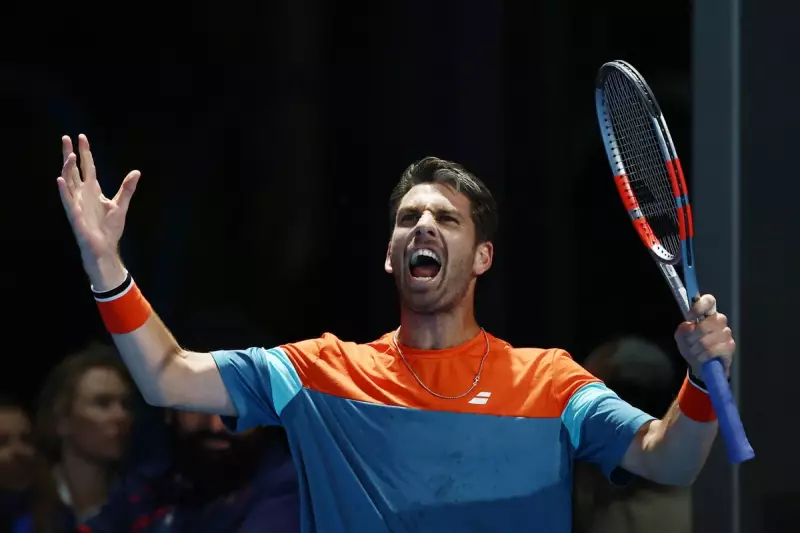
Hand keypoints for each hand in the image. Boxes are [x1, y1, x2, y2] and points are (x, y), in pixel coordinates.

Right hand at [57, 134, 140, 287]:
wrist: (105, 247)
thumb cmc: (109, 228)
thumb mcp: (121, 205)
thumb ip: (126, 188)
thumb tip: (136, 172)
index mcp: (93, 190)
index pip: (87, 167)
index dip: (85, 152)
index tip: (82, 137)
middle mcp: (82, 194)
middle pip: (74, 170)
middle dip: (69, 154)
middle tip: (66, 137)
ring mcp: (77, 203)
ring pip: (68, 182)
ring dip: (67, 168)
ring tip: (69, 155)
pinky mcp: (75, 215)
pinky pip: (67, 201)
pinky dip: (63, 191)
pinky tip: (60, 180)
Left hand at [673, 294, 734, 377]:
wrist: (701, 363)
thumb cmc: (691, 345)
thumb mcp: (681, 336)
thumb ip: (683, 329)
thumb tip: (690, 326)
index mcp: (708, 312)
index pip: (709, 300)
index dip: (699, 306)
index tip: (690, 317)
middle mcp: (720, 320)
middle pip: (705, 325)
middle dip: (692, 337)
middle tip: (689, 342)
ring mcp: (727, 332)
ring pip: (706, 341)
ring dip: (695, 349)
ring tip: (694, 351)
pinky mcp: (730, 346)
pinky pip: (712, 351)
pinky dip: (702, 356)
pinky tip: (701, 357)